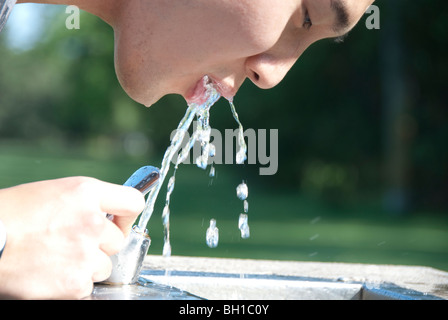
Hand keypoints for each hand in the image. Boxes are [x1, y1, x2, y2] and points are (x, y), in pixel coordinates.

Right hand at [0, 177, 144, 298]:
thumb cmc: (11, 215)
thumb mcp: (53, 193)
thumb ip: (86, 203)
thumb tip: (110, 216)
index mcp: (86, 192)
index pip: (133, 202)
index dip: (126, 214)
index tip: (119, 220)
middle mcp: (91, 221)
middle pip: (117, 240)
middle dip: (100, 244)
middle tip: (71, 243)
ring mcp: (85, 254)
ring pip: (104, 265)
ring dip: (86, 265)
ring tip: (55, 258)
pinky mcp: (76, 283)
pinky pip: (87, 286)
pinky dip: (72, 284)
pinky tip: (50, 273)